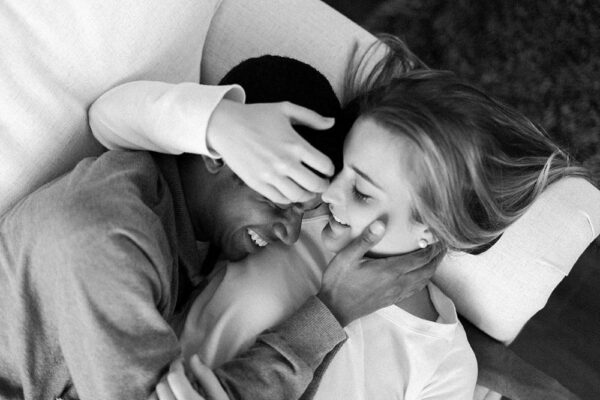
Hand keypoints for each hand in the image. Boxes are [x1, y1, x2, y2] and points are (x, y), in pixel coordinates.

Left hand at [150, 356, 228, 399]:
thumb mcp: (221, 398)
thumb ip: (207, 377)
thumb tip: (193, 358)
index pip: (175, 377)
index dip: (176, 365)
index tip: (180, 361)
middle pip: (161, 387)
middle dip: (168, 377)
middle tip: (178, 375)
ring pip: (152, 399)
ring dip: (160, 391)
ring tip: (172, 389)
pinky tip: (169, 399)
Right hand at [207, 99, 334, 203]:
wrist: (225, 125)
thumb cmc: (256, 115)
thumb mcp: (285, 109)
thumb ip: (311, 117)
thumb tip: (332, 123)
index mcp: (295, 144)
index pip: (325, 166)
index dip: (330, 169)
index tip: (327, 169)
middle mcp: (285, 163)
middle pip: (315, 185)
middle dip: (323, 186)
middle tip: (321, 182)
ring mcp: (270, 176)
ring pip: (299, 196)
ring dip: (307, 195)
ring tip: (307, 189)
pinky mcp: (257, 184)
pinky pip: (280, 199)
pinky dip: (289, 198)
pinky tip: (290, 190)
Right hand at [317, 221, 441, 325]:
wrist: (334, 309)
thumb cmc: (339, 282)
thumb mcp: (347, 257)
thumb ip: (365, 240)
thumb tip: (381, 224)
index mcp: (389, 270)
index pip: (419, 258)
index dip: (432, 248)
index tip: (440, 237)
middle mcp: (397, 282)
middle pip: (426, 270)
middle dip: (437, 258)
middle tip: (444, 246)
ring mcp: (395, 293)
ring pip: (423, 281)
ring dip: (432, 269)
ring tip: (436, 258)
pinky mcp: (391, 299)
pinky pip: (415, 290)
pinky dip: (423, 281)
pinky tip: (421, 277)